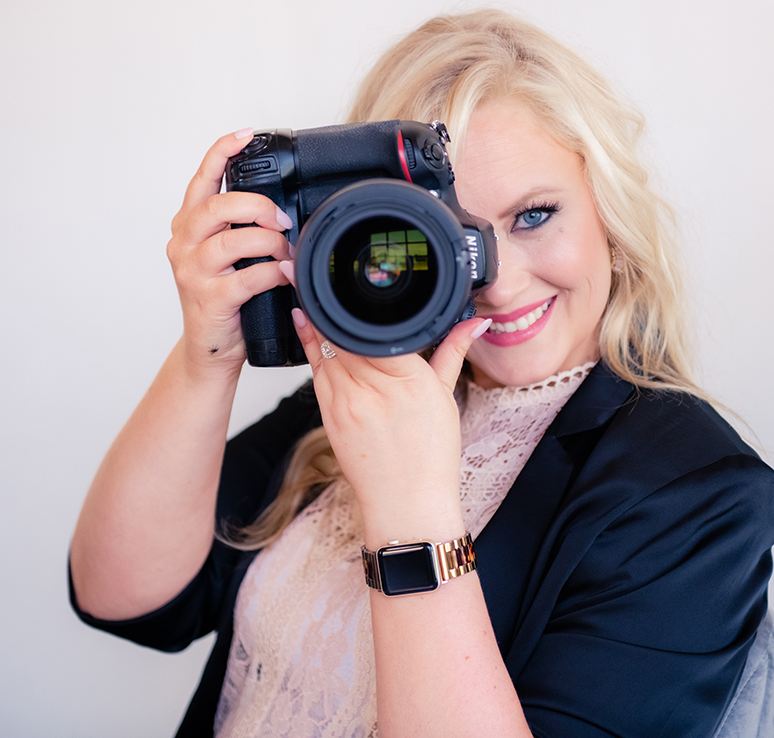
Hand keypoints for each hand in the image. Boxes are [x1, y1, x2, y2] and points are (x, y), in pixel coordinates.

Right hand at [166, 129, 293, 375]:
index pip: (201, 180)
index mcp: (188, 226)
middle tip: (282, 220)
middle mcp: (183, 244)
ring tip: (285, 252)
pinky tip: (285, 275)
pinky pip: (246, 278)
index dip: (221, 152)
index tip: (245, 135)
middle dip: (257, 206)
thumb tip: (282, 206)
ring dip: (269, 242)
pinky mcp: (208, 299)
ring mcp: (191, 272)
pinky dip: (272, 273)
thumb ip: (242, 229)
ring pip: (232, 241)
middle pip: (217, 207)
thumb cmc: (226, 299)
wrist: (210, 350)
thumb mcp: (229, 256)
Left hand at [282, 259, 491, 541]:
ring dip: (311, 323)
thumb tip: (474, 322)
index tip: (338, 274)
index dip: (349, 302)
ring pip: (322, 351)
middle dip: (324, 303)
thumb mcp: (445, 398)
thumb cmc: (431, 456)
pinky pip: (316, 375)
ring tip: (298, 290)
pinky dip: (311, 350)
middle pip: (340, 335)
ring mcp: (345, 405)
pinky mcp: (329, 419)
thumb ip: (453, 352)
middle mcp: (372, 390)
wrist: (407, 505)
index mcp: (406, 379)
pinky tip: (304, 329)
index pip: (371, 329)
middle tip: (304, 268)